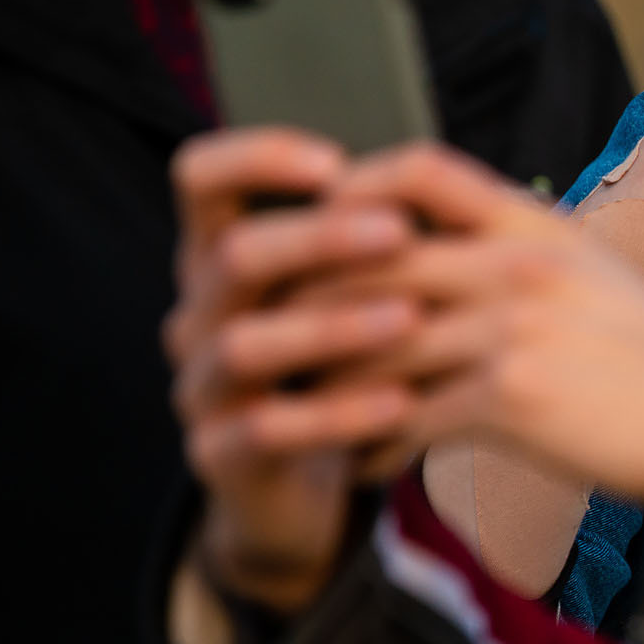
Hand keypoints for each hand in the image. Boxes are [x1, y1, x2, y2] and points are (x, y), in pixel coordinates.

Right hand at [166, 129, 424, 613]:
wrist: (309, 486)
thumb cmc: (346, 363)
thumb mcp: (353, 292)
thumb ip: (376, 234)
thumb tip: (442, 168)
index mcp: (225, 255)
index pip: (202, 179)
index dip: (256, 157)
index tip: (336, 161)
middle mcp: (202, 314)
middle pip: (234, 256)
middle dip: (319, 239)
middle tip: (400, 232)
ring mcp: (203, 386)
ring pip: (246, 344)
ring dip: (332, 325)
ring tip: (413, 317)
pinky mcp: (220, 456)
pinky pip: (268, 430)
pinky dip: (338, 415)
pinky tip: (401, 402)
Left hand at [321, 144, 643, 502]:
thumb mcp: (589, 271)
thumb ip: (514, 247)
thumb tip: (430, 245)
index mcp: (536, 225)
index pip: (424, 169)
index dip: (356, 185)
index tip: (317, 225)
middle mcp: (520, 265)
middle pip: (374, 259)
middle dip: (308, 301)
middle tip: (270, 335)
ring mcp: (512, 328)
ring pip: (376, 346)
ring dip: (328, 387)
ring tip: (302, 413)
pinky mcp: (509, 398)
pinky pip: (408, 418)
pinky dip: (374, 447)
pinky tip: (361, 465)